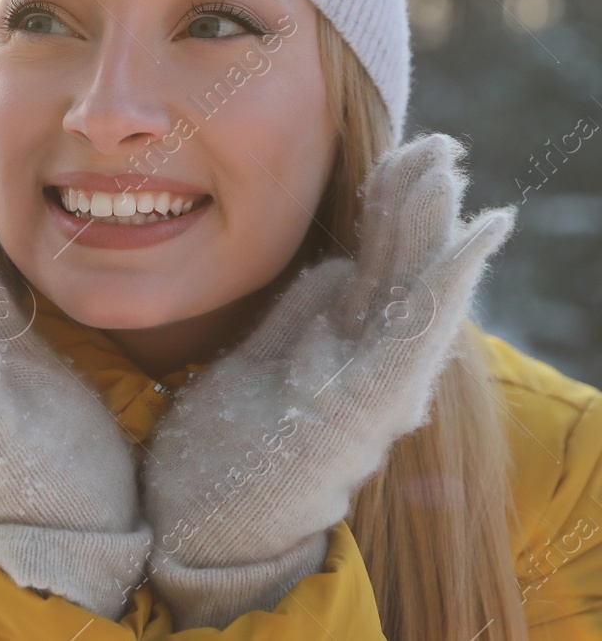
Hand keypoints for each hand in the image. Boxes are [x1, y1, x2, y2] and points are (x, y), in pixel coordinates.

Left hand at [140, 132, 516, 626]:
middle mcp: (361, 365)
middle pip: (399, 269)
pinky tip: (470, 242)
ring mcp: (369, 387)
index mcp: (334, 348)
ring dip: (436, 230)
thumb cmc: (223, 451)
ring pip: (417, 295)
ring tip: (453, 173)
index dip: (387, 207)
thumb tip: (328, 266)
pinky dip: (447, 288)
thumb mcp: (255, 363)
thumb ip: (294, 319)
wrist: (194, 524)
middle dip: (419, 204)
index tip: (396, 153)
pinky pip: (414, 339)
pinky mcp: (363, 408)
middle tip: (438, 141)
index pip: (372, 263)